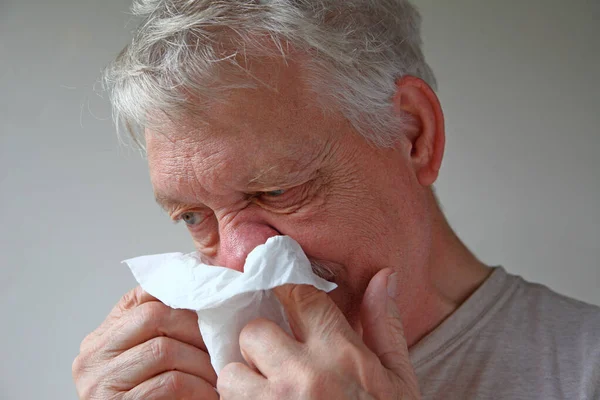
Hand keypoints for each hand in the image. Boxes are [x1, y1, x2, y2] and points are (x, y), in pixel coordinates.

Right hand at [72, 286, 217, 398]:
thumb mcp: (150, 362)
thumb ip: (161, 333)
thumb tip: (202, 290)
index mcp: (102, 338)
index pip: (141, 297)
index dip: (180, 295)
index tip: (212, 305)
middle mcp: (93, 356)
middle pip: (154, 316)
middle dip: (197, 329)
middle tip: (222, 345)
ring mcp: (99, 382)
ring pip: (164, 349)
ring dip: (202, 363)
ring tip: (220, 374)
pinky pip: (169, 383)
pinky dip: (198, 388)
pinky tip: (210, 395)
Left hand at [217, 268, 420, 398]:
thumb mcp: (398, 380)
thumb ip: (385, 326)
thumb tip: (384, 277)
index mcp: (341, 354)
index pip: (297, 295)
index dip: (284, 289)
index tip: (279, 294)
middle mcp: (303, 376)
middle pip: (253, 332)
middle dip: (261, 344)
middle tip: (275, 360)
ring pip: (230, 373)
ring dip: (242, 381)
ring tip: (266, 395)